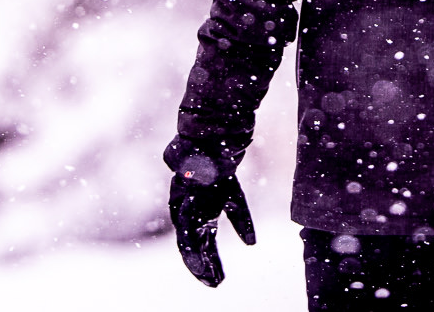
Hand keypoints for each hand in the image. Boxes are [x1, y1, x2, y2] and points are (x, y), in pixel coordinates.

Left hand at [170, 164, 256, 286]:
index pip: (206, 245)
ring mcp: (185, 212)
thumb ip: (242, 221)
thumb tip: (252, 244)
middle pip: (196, 249)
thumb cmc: (220, 171)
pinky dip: (191, 250)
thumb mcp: (235, 199)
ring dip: (197, 264)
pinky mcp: (181, 205)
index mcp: (204, 216)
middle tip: (214, 285)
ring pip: (188, 245)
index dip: (213, 263)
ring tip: (206, 279)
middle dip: (205, 268)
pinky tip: (196, 263)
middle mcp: (192, 217)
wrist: (209, 147)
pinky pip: (184, 233)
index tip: (219, 280)